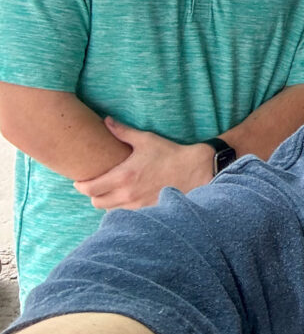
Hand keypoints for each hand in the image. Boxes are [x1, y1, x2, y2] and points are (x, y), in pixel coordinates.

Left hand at [72, 117, 213, 210]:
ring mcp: (136, 205)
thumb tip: (105, 120)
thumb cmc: (169, 153)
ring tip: (110, 191)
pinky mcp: (146, 211)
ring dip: (107, 201)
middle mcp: (127, 194)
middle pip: (96, 202)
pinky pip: (125, 213)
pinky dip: (121, 207)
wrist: (194, 169)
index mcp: (123, 176)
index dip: (80, 185)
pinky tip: (126, 197)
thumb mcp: (145, 140)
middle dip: (93, 194)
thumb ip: (122, 132)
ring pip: (109, 210)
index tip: (79, 181)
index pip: (89, 189)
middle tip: (95, 185)